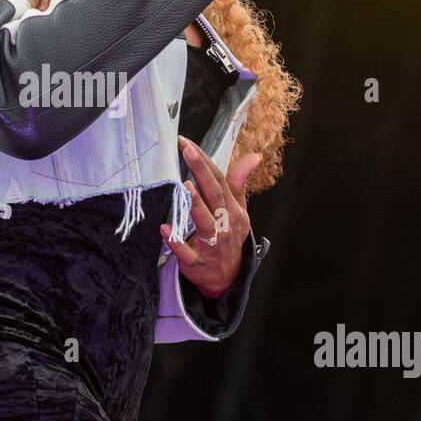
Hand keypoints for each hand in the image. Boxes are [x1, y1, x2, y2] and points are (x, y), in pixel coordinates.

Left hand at [160, 135, 262, 297]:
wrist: (226, 277)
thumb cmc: (229, 235)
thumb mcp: (238, 210)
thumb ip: (238, 182)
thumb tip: (255, 156)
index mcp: (232, 209)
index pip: (219, 180)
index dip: (204, 161)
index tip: (187, 143)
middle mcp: (224, 224)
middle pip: (213, 195)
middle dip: (200, 172)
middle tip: (186, 151)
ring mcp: (211, 244)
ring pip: (204, 223)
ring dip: (195, 206)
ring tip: (185, 187)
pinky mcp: (196, 262)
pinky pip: (186, 252)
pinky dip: (176, 241)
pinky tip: (165, 228)